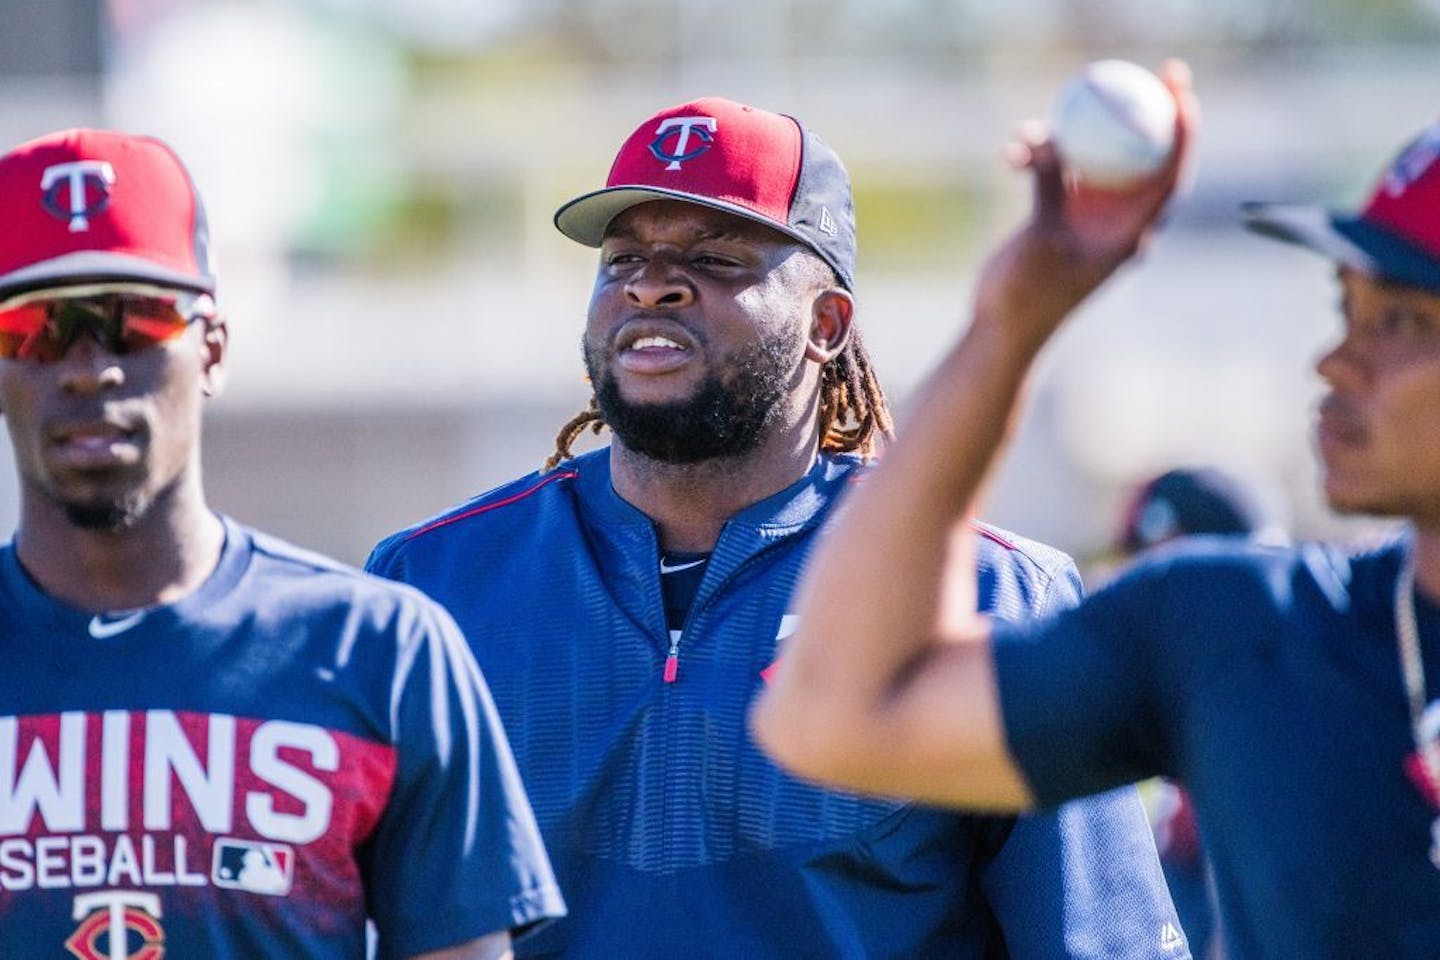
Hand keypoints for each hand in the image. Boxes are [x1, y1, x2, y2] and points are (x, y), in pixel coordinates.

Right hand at [972, 60, 1198, 352]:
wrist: (1003, 328)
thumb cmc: (1029, 295)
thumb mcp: (1040, 238)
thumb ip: (1050, 188)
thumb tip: (1050, 142)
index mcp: (1129, 233)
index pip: (1169, 174)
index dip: (1182, 131)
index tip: (1180, 94)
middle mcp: (1115, 221)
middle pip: (1139, 155)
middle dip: (1141, 113)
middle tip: (1140, 73)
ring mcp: (1086, 217)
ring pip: (1088, 160)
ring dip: (1060, 140)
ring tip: (1028, 133)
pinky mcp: (1057, 216)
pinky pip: (1054, 173)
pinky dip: (1035, 160)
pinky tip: (1010, 153)